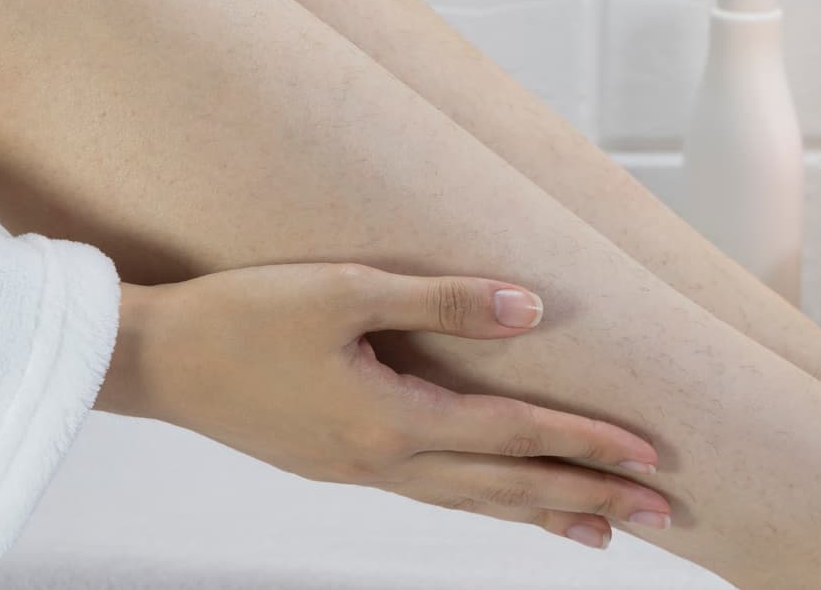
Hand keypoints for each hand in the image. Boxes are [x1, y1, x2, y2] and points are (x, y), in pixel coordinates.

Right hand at [97, 263, 670, 548]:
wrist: (160, 363)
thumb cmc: (243, 318)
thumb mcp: (345, 292)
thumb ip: (440, 303)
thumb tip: (529, 309)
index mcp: (391, 420)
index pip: (513, 436)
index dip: (584, 443)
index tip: (647, 456)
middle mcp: (384, 461)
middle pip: (506, 488)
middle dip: (587, 498)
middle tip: (660, 516)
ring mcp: (360, 472)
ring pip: (472, 503)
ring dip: (540, 512)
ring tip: (598, 529)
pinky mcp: (340, 465)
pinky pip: (434, 495)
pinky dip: (483, 503)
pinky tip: (494, 498)